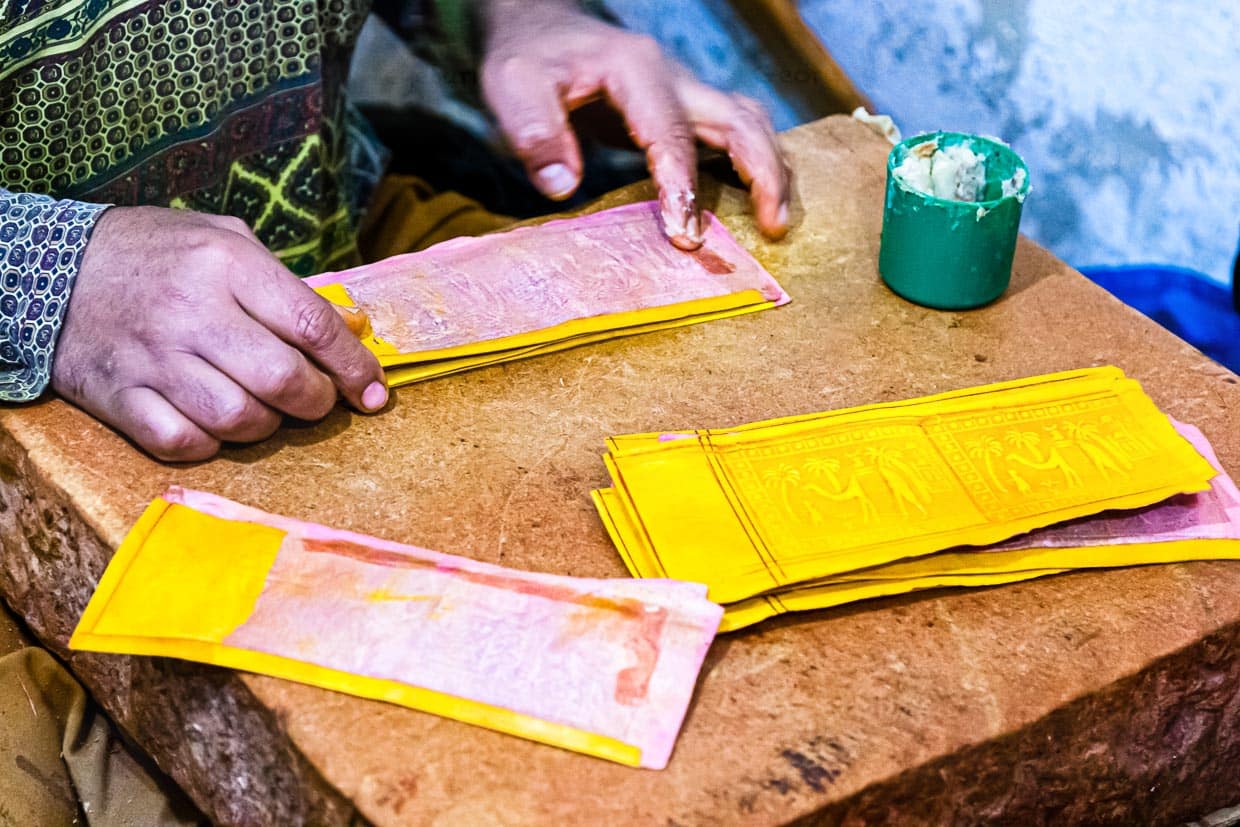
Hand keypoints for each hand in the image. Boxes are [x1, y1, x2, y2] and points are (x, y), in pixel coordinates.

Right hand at [51, 207, 387, 460]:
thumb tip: (349, 330)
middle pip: (284, 379)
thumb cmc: (154, 252)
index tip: (374, 391)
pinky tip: (213, 425)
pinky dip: (210, 444)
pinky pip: (183, 442)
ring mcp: (153, 358)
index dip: (355, 366)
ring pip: (239, 419)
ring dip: (267, 425)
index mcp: (225, 263)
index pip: (312, 324)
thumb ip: (284, 283)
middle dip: (318, 401)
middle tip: (318, 399)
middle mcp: (192, 312)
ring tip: (265, 409)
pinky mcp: (119, 396)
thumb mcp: (223, 239)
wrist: (48, 267)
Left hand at [478, 0, 791, 249]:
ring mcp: (686, 93)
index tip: (684, 237)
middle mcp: (673, 78)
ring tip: (775, 224)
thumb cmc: (528, 59)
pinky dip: (754, 167)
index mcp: (635, 69)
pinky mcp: (687, 111)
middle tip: (772, 228)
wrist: (541, 30)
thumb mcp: (512, 86)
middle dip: (763, 173)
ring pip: (749, 123)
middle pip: (740, 119)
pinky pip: (736, 134)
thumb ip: (533, 133)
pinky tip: (754, 208)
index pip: (670, 132)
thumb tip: (562, 186)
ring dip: (770, 170)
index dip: (681, 186)